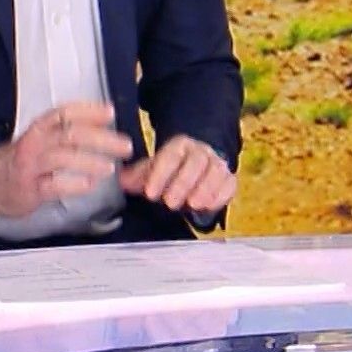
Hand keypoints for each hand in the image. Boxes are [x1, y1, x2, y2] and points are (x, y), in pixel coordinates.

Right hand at [0, 102, 132, 219]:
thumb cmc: (21, 161)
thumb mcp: (38, 140)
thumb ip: (64, 133)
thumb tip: (103, 128)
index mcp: (39, 129)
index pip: (64, 113)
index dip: (89, 111)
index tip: (111, 112)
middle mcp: (35, 144)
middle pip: (70, 135)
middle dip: (101, 139)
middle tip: (124, 146)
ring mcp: (31, 167)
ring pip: (62, 158)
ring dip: (89, 161)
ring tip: (110, 167)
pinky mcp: (30, 190)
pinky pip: (53, 185)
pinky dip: (73, 184)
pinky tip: (89, 185)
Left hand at [120, 135, 235, 215]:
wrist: (196, 166)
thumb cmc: (171, 170)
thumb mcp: (152, 170)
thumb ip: (138, 175)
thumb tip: (121, 180)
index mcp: (179, 146)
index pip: (170, 156)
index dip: (160, 174)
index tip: (150, 193)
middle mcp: (200, 152)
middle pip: (196, 162)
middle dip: (183, 182)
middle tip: (170, 202)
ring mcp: (217, 164)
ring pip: (216, 171)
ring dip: (205, 188)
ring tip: (193, 204)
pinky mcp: (228, 178)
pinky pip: (230, 183)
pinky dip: (222, 194)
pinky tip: (211, 205)